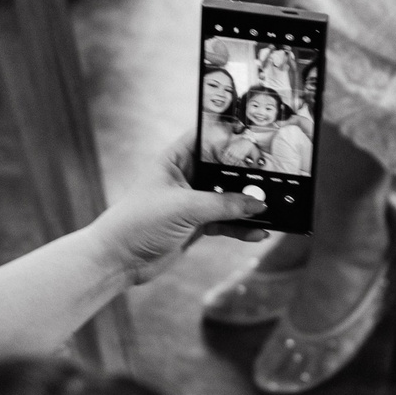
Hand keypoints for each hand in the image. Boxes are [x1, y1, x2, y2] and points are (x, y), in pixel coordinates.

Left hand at [94, 140, 268, 284]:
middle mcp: (185, 178)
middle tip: (276, 175)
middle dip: (247, 176)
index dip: (229, 134)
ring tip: (273, 208)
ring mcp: (192, 203)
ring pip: (228, 199)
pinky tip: (258, 232)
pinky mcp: (196, 226)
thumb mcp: (184, 207)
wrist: (119, 260)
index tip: (257, 135)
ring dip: (248, 206)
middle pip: (223, 170)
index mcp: (175, 160)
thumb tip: (256, 203)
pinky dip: (241, 228)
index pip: (206, 138)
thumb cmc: (139, 222)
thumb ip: (222, 204)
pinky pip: (226, 223)